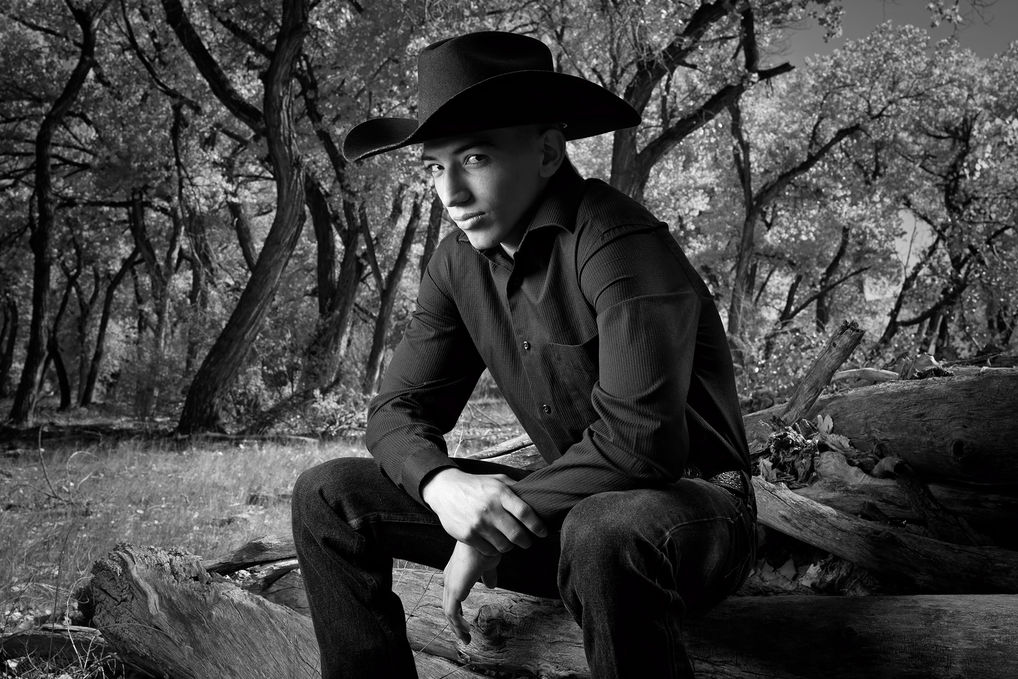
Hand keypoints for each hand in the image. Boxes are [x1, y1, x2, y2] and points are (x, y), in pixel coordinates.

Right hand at [422, 468, 546, 555]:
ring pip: (504, 545)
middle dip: (526, 541)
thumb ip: (515, 488)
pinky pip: (489, 550)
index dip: (537, 526)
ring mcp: (478, 523)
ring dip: (510, 546)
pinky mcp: (467, 535)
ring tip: (509, 542)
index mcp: (500, 493)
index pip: (525, 513)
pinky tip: (494, 543)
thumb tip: (537, 495)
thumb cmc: (476, 485)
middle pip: (516, 534)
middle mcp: (489, 508)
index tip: (543, 532)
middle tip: (527, 542)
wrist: (445, 490)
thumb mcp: (497, 480)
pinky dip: (494, 550)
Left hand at [443, 541, 500, 643]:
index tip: (465, 622)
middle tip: (465, 636)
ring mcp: (451, 584)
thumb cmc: (487, 547)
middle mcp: (450, 578)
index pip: (452, 594)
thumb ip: (488, 575)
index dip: (457, 610)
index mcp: (456, 572)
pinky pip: (452, 612)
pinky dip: (458, 623)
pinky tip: (466, 630)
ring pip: (449, 611)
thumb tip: (491, 586)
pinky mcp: (454, 589)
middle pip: (448, 605)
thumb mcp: (488, 565)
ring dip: (456, 627)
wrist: (485, 540)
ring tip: (466, 638)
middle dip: (455, 622)